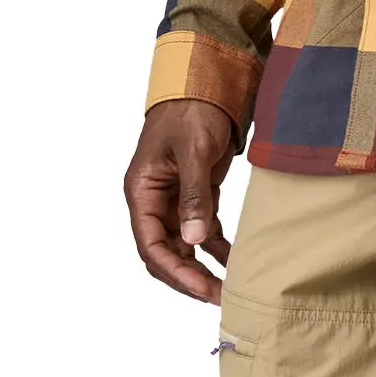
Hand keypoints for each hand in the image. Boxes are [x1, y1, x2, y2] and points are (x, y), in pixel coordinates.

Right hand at [125, 99, 236, 303]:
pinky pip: (202, 228)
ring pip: (184, 245)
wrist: (205, 80)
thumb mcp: (193, 150)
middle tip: (219, 296)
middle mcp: (154, 200)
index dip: (175, 271)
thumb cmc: (191, 109)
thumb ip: (193, 195)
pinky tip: (234, 260)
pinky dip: (216, 246)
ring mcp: (174, 198)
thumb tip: (194, 241)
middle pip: (166, 252)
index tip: (201, 289)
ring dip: (203, 267)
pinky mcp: (195, 192)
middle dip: (189, 277)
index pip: (151, 245)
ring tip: (229, 288)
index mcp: (141, 191)